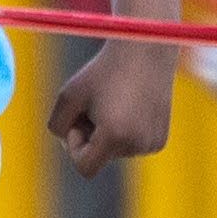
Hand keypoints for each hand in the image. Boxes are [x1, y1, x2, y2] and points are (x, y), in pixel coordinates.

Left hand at [50, 42, 173, 176]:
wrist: (145, 50)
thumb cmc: (104, 70)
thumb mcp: (69, 94)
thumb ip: (56, 125)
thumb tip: (67, 144)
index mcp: (115, 136)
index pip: (85, 167)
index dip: (74, 146)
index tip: (79, 119)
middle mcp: (137, 144)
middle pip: (100, 157)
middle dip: (91, 135)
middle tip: (97, 102)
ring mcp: (152, 143)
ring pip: (115, 151)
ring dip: (108, 132)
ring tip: (116, 101)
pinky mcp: (160, 138)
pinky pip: (131, 145)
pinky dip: (125, 131)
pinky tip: (131, 105)